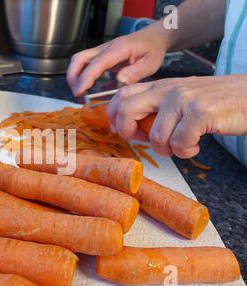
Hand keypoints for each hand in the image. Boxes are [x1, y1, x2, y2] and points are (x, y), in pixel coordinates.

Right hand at [67, 26, 169, 96]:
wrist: (153, 38)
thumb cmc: (152, 50)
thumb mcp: (150, 64)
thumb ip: (134, 73)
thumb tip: (119, 81)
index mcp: (119, 49)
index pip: (96, 63)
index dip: (86, 78)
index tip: (80, 91)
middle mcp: (106, 48)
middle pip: (79, 58)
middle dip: (73, 77)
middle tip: (77, 93)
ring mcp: (101, 50)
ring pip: (78, 60)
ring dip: (74, 76)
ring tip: (79, 92)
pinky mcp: (100, 55)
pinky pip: (85, 63)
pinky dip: (80, 75)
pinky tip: (85, 86)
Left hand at [107, 75, 246, 158]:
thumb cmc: (217, 101)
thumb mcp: (181, 98)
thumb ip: (158, 107)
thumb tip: (133, 127)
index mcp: (160, 86)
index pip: (121, 94)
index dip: (115, 116)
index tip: (124, 131)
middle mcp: (167, 89)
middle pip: (126, 110)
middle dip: (128, 132)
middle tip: (147, 141)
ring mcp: (183, 99)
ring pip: (156, 136)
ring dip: (168, 150)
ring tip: (182, 145)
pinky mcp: (200, 112)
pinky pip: (179, 143)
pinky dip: (186, 152)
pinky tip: (196, 145)